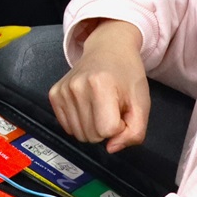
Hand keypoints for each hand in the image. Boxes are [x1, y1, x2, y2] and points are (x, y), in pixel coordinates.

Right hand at [48, 20, 148, 151]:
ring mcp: (63, 90)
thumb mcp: (142, 103)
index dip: (120, 127)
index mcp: (100, 85)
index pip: (108, 131)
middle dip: (106, 129)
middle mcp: (76, 87)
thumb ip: (134, 132)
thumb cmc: (127, 75)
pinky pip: (68, 127)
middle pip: (92, 135)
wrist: (108, 49)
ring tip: (100, 106)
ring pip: (79, 135)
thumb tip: (111, 148)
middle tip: (112, 108)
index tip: (122, 111)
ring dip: (93, 127)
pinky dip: (80, 123)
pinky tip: (87, 106)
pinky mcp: (54, 94)